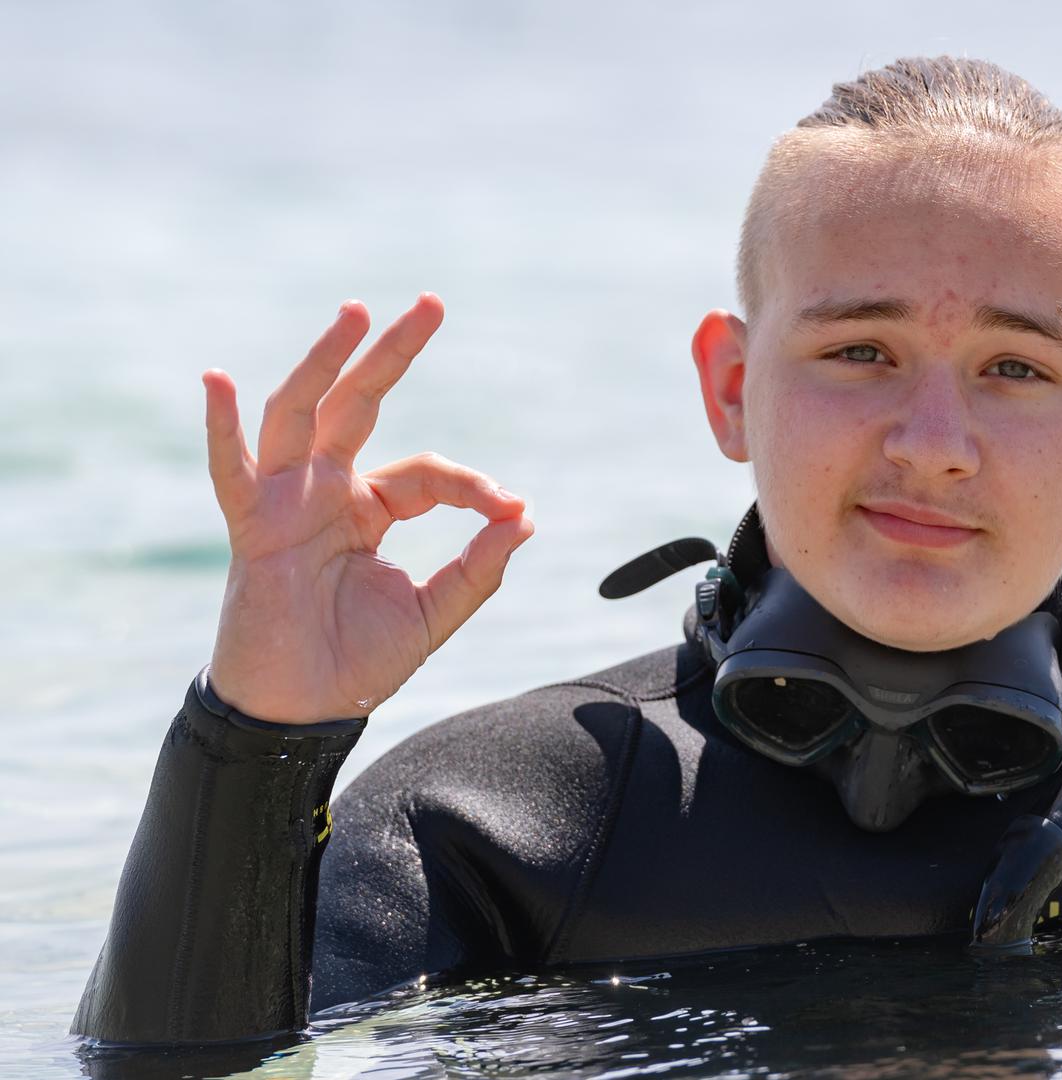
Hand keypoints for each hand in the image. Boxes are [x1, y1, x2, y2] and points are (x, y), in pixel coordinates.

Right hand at [202, 294, 533, 723]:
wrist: (305, 712)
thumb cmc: (359, 662)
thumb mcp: (435, 613)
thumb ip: (479, 567)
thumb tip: (526, 516)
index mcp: (370, 508)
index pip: (427, 473)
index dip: (473, 485)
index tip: (511, 508)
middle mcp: (325, 492)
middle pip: (359, 405)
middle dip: (392, 353)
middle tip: (431, 303)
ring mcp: (285, 504)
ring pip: (302, 416)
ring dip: (325, 362)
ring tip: (356, 313)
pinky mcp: (253, 530)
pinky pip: (232, 473)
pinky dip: (221, 427)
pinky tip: (219, 381)